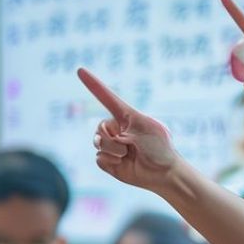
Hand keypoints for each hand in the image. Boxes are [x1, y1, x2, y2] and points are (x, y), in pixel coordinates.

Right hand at [78, 68, 180, 190]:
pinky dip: (111, 161)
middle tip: (130, 144)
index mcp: (128, 116)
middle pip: (100, 126)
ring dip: (113, 149)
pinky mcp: (109, 160)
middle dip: (112, 137)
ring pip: (98, 142)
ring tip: (128, 155)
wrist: (163, 173)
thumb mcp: (146, 129)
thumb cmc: (160, 148)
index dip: (94, 85)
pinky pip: (98, 158)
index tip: (80, 70)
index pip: (108, 98)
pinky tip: (124, 164)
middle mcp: (118, 129)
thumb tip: (108, 140)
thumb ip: (122, 127)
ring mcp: (112, 145)